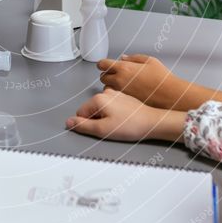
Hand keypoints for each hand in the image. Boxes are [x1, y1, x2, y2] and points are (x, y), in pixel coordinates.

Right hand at [65, 88, 184, 141]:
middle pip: (91, 109)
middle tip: (112, 126)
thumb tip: (68, 123)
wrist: (152, 122)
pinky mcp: (124, 96)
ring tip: (119, 123)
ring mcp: (116, 93)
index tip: (102, 128)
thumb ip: (83, 126)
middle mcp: (105, 92)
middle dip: (97, 119)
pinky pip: (112, 105)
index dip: (88, 123)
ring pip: (102, 107)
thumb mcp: (102, 130)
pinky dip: (115, 112)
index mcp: (98, 98)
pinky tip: (125, 118)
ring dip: (106, 116)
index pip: (80, 113)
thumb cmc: (129, 126)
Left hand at [98, 54, 181, 109]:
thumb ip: (133, 58)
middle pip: (102, 77)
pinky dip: (116, 95)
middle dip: (106, 75)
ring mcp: (122, 93)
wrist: (169, 95)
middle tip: (114, 74)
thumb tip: (123, 58)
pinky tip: (126, 93)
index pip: (103, 64)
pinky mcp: (125, 102)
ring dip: (110, 86)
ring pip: (107, 89)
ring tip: (121, 85)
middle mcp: (120, 80)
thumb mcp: (150, 60)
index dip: (103, 64)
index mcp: (124, 68)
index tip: (104, 65)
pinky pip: (115, 98)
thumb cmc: (162, 78)